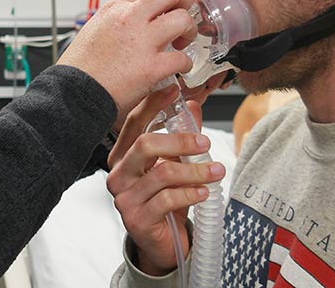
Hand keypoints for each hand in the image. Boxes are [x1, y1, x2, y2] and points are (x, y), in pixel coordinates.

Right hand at [58, 0, 196, 120]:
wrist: (72, 95)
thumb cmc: (80, 69)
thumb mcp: (94, 29)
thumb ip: (117, 18)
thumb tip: (133, 15)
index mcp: (115, 9)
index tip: (170, 1)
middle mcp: (129, 19)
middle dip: (184, 1)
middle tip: (182, 15)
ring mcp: (141, 42)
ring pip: (182, 20)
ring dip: (189, 31)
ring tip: (182, 42)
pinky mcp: (150, 68)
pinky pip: (182, 58)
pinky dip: (185, 64)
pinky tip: (179, 68)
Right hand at [106, 88, 225, 275]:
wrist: (163, 244)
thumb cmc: (165, 202)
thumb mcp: (176, 166)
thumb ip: (182, 137)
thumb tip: (193, 106)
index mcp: (123, 156)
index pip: (133, 123)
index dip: (153, 104)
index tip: (174, 90)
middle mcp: (118, 175)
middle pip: (145, 144)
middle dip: (181, 140)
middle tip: (205, 143)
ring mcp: (124, 198)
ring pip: (162, 173)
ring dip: (195, 170)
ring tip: (216, 171)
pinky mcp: (137, 219)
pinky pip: (167, 199)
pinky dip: (190, 193)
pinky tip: (203, 192)